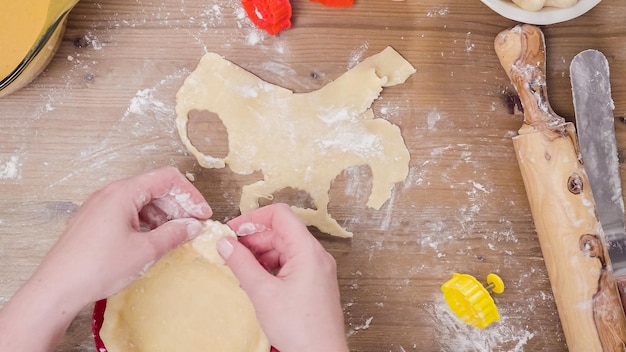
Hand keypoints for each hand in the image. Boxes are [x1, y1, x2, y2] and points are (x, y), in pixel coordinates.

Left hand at [38, 166, 212, 302]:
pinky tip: (154, 239)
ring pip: (142, 200)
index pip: (167, 178)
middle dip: (178, 205)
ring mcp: (100, 205)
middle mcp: (111, 193)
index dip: (190, 194)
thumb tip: (193, 226)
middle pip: (155, 187)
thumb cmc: (99, 267)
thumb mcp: (145, 251)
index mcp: (123, 192)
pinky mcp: (95, 220)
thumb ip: (174, 234)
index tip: (202, 214)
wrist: (57, 288)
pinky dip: (147, 221)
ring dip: (163, 214)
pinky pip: (128, 211)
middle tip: (193, 226)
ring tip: (176, 235)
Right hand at [217, 203, 348, 351]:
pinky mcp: (313, 283)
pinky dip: (270, 267)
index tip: (233, 231)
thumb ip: (242, 264)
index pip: (280, 215)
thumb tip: (226, 243)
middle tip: (230, 252)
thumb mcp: (263, 293)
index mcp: (308, 250)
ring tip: (240, 270)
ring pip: (284, 248)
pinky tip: (255, 281)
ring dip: (260, 254)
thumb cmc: (301, 329)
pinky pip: (289, 264)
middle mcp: (316, 256)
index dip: (253, 218)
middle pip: (280, 231)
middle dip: (253, 239)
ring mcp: (316, 270)